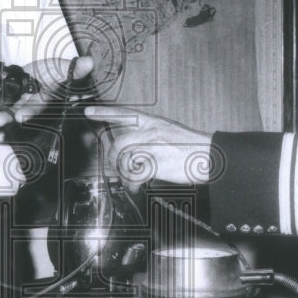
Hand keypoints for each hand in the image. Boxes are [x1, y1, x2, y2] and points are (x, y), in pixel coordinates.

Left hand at [0, 55, 94, 123]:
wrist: (52, 69)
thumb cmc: (62, 72)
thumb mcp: (69, 69)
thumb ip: (77, 69)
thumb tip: (89, 62)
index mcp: (45, 100)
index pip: (38, 108)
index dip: (29, 112)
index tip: (20, 117)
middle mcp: (31, 101)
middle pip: (17, 111)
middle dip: (6, 116)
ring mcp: (20, 95)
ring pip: (6, 102)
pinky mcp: (12, 87)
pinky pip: (0, 90)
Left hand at [83, 106, 215, 187]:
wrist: (209, 155)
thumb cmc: (191, 147)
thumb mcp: (168, 132)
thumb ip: (148, 137)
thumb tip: (130, 152)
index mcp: (152, 122)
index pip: (123, 113)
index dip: (104, 112)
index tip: (88, 112)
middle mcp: (150, 131)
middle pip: (119, 142)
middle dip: (113, 157)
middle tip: (116, 167)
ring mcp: (152, 146)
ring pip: (124, 158)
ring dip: (124, 172)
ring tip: (131, 179)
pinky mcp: (155, 162)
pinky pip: (134, 173)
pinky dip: (132, 182)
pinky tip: (136, 185)